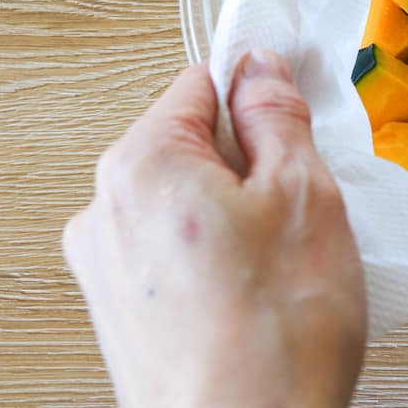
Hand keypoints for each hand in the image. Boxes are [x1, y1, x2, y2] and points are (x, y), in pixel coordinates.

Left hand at [63, 53, 366, 407]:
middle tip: (302, 202)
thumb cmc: (274, 339)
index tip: (294, 112)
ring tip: (282, 263)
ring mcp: (105, 271)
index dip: (258, 93)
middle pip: (190, 145)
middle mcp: (104, 212)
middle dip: (250, 162)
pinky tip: (257, 296)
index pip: (201, 84)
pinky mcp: (121, 317)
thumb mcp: (304, 194)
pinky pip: (174, 255)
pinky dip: (215, 260)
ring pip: (186, 203)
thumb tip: (259, 68)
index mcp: (140, 165)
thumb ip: (277, 114)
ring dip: (236, 214)